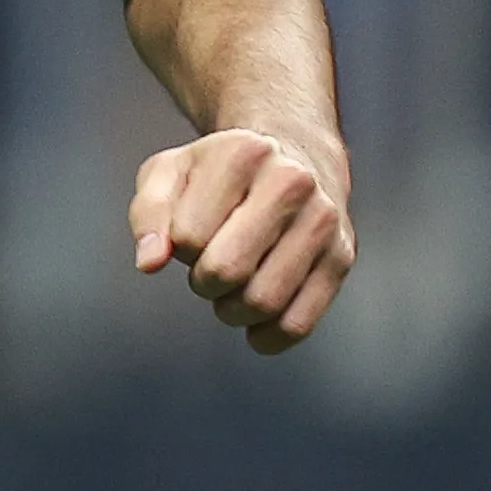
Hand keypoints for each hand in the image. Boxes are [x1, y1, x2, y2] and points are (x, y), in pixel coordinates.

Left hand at [130, 127, 352, 351]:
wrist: (294, 156)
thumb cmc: (220, 173)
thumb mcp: (169, 174)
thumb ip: (148, 215)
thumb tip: (149, 262)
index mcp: (243, 154)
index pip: (188, 237)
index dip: (177, 247)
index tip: (190, 234)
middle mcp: (292, 183)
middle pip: (226, 271)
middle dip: (203, 282)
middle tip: (207, 268)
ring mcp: (323, 221)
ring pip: (263, 302)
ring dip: (231, 310)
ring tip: (232, 288)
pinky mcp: (342, 257)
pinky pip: (297, 323)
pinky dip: (266, 336)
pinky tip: (255, 322)